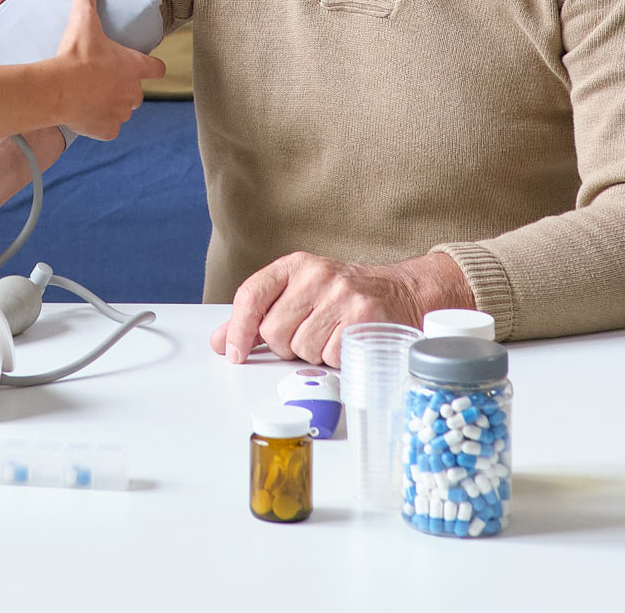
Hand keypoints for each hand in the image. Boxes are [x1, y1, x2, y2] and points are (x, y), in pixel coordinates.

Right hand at [52, 0, 165, 139]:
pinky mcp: (106, 130)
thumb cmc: (76, 55)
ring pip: (122, 111)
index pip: (156, 68)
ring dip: (112, 105)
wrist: (60, 89)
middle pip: (137, 93)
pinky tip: (86, 116)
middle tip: (104, 79)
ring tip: (92, 97)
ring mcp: (120, 113)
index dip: (152, 66)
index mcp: (133, 67)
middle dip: (125, 88)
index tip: (147, 65)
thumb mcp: (83, 21)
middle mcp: (132, 93)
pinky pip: (108, 129)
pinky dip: (99, 124)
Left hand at [209, 251, 472, 367]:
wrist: (404, 292)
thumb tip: (220, 341)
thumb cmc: (345, 297)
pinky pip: (331, 358)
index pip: (251, 295)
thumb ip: (259, 315)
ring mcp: (343, 295)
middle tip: (308, 335)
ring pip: (302, 349)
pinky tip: (348, 343)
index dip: (237, 328)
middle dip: (286, 345)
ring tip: (332, 336)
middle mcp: (317, 275)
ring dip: (314, 354)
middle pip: (274, 331)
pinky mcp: (365, 318)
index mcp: (295, 265)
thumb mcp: (300, 294)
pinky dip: (337, 360)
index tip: (234, 353)